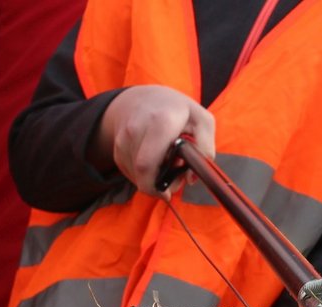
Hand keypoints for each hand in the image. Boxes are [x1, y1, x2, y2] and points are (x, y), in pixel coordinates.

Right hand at [89, 85, 214, 199]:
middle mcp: (136, 130)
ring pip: (135, 176)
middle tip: (172, 182)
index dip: (155, 186)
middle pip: (140, 174)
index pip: (147, 164)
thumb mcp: (202, 120)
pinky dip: (142, 175)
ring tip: (165, 166)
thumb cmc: (175, 110)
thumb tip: (192, 178)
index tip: (168, 192)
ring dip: (151, 179)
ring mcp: (122, 140)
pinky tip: (153, 163)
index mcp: (160, 122)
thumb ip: (205, 149)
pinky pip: (129, 172)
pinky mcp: (116, 149)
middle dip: (156, 186)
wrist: (141, 98)